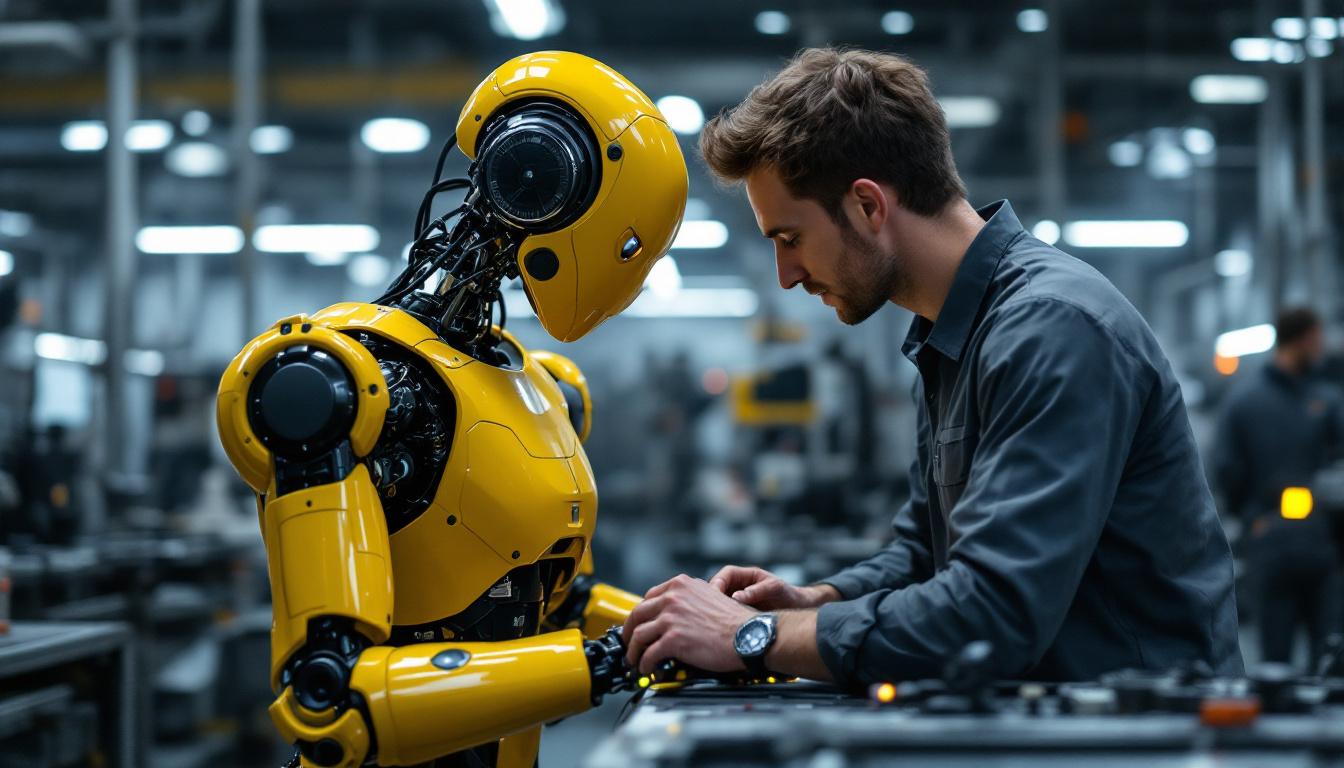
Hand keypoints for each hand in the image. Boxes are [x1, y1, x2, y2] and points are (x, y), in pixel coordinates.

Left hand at [621, 574, 756, 674]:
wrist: (749, 634)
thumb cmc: (735, 621)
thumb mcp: (709, 596)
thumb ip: (688, 600)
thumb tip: (673, 614)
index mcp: (681, 585)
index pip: (648, 598)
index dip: (640, 615)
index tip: (639, 625)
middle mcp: (673, 598)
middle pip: (637, 615)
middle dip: (629, 633)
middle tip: (630, 645)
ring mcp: (671, 618)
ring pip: (638, 635)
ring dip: (634, 652)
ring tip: (636, 661)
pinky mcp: (673, 639)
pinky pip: (649, 654)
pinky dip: (645, 664)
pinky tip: (649, 669)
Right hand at [709, 565, 839, 610]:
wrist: (800, 609)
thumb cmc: (789, 595)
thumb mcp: (775, 588)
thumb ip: (757, 591)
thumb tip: (736, 597)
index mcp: (746, 576)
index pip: (725, 575)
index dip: (717, 583)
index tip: (714, 595)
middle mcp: (739, 588)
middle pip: (718, 590)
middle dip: (713, 599)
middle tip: (712, 611)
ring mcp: (739, 602)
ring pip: (720, 605)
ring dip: (717, 612)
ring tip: (717, 622)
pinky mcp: (740, 616)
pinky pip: (728, 617)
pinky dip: (725, 622)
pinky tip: (725, 629)